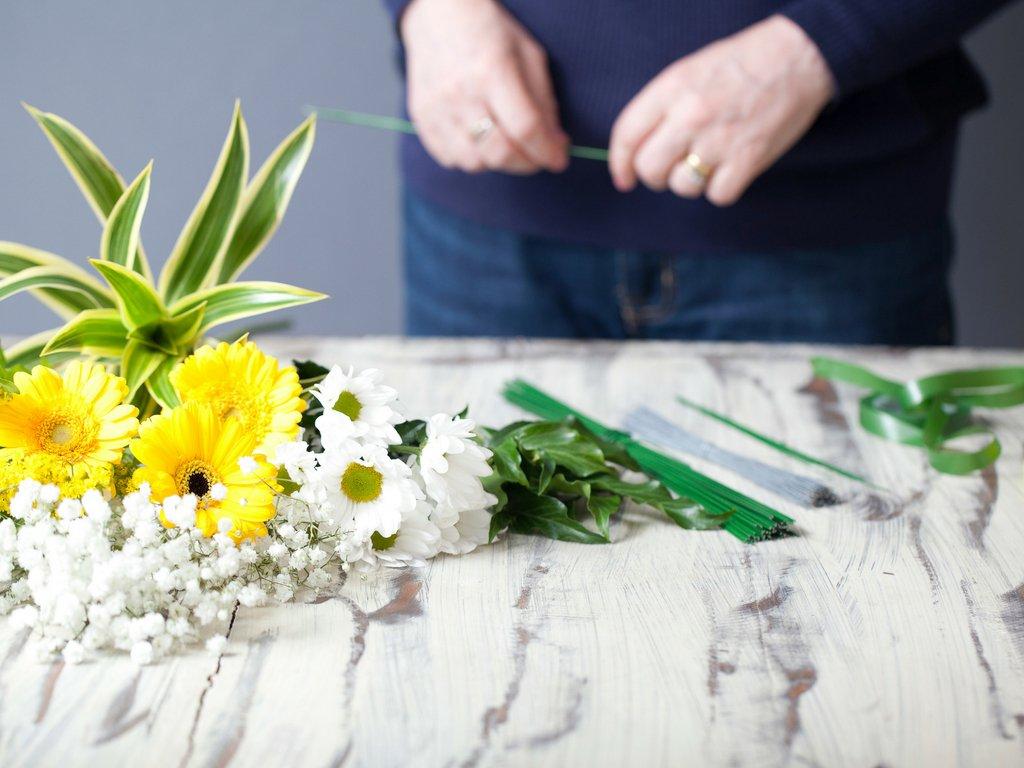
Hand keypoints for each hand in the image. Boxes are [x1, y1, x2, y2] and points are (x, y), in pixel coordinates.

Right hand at [400, 0, 568, 173]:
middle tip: (536, 157)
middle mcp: (461, 92)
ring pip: (474, 163)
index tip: (558, 160)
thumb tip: (555, 146)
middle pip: (499, 153)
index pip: (525, 128)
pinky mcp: (421, 117)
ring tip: (505, 143)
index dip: (547, 151)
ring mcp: (436, 108)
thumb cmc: (490, 32)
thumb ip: (544, 102)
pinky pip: (449, 159)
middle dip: (526, 164)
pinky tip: (479, 139)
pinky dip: (470, 158)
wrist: (438, 13)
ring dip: (497, 162)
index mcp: (493, 70)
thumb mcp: (528, 55)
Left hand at [609, 15, 833, 205]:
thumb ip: (660, 108)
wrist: (798, 58)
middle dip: (655, 176)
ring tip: (707, 161)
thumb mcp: (689, 71)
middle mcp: (691, 114)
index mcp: (672, 88)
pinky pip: (717, 195)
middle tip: (671, 168)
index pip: (627, 135)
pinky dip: (721, 189)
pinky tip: (730, 168)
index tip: (624, 178)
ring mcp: (719, 140)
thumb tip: (635, 152)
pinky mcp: (747, 160)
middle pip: (649, 168)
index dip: (619, 163)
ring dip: (690, 182)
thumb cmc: (741, 65)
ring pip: (681, 186)